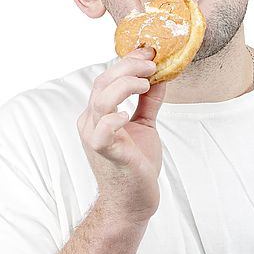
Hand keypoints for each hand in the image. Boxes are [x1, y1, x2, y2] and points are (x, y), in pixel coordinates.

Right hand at [77, 47, 166, 223]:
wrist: (132, 203)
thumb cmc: (136, 165)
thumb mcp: (144, 125)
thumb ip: (149, 101)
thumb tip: (162, 75)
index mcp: (97, 114)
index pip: (107, 78)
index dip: (127, 61)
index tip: (149, 51)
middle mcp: (90, 122)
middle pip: (103, 82)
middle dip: (129, 67)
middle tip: (152, 63)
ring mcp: (95, 137)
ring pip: (102, 99)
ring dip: (126, 85)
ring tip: (146, 83)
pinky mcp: (105, 152)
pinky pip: (103, 130)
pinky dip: (115, 117)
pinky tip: (129, 115)